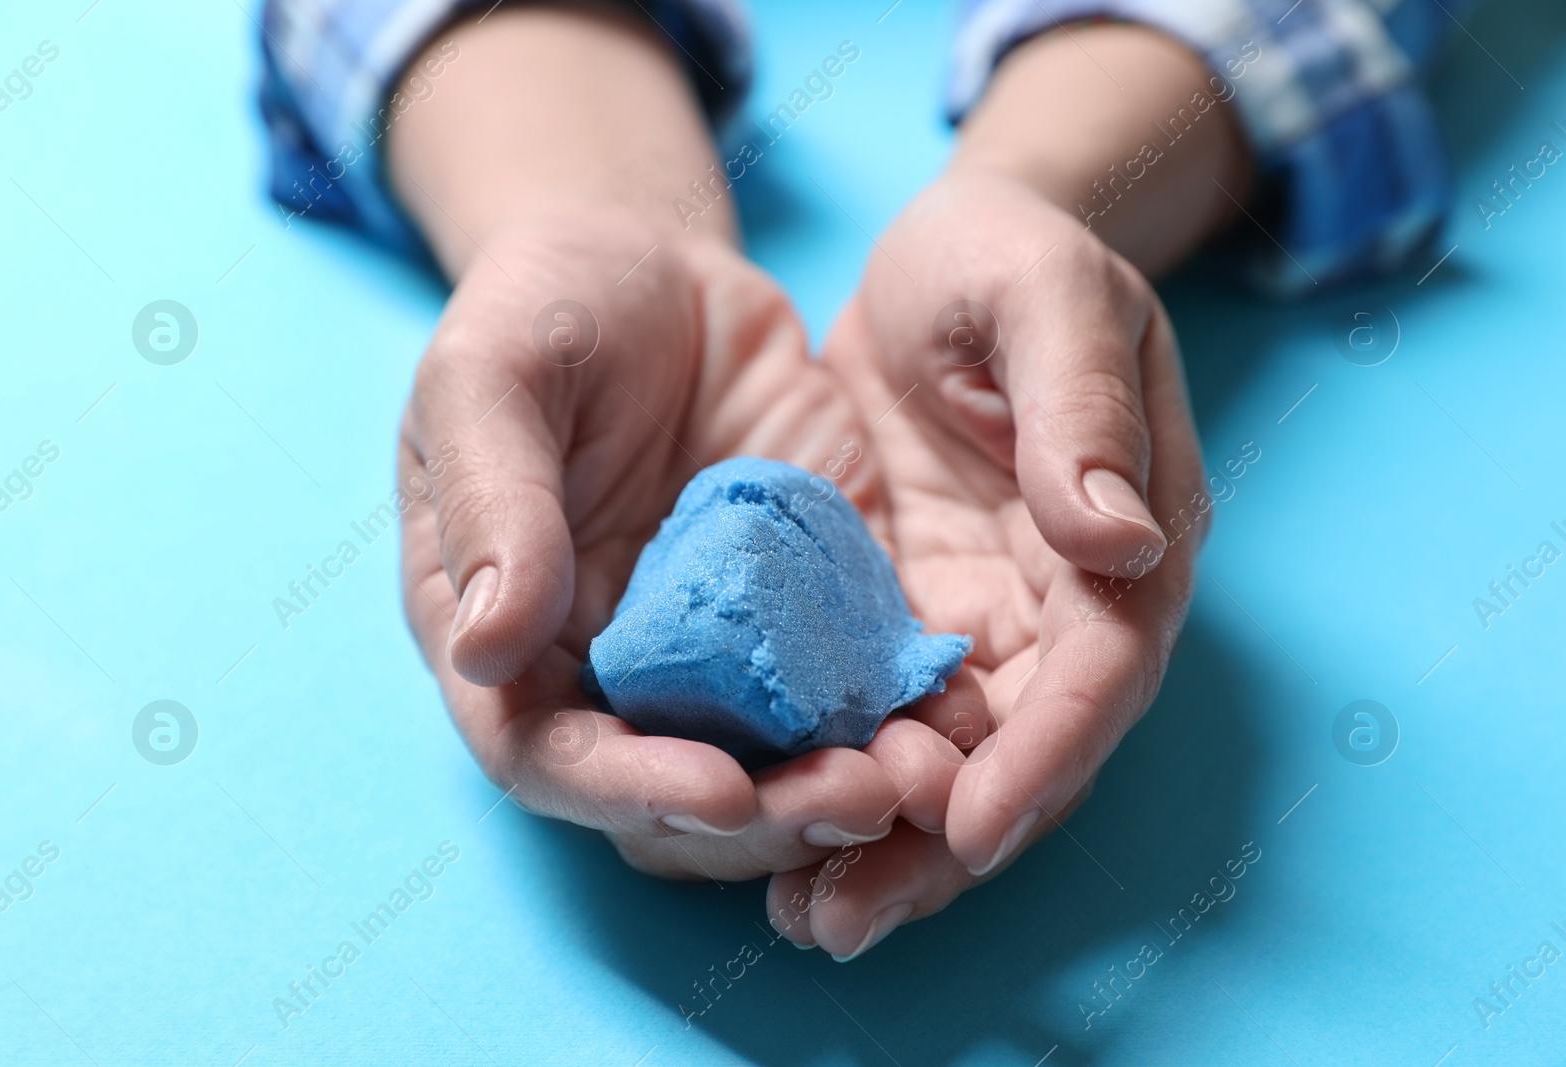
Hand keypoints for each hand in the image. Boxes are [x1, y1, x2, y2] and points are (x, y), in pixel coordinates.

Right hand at [397, 207, 969, 885]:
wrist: (654, 266)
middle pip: (672, 792)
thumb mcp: (490, 376)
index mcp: (509, 634)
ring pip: (769, 763)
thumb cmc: (542, 309)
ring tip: (916, 777)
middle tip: (860, 797)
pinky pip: (844, 688)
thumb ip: (489, 502)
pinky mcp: (802, 612)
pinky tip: (954, 717)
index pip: (547, 755)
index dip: (627, 790)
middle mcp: (610, 668)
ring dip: (836, 789)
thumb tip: (485, 649)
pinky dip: (892, 718)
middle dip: (763, 815)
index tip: (722, 794)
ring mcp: (714, 649)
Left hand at [767, 170, 1207, 957]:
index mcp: (1127, 529)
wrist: (943, 255)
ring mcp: (986, 616)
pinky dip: (845, 778)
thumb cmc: (1006, 253)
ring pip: (956, 756)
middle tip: (848, 912)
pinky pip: (886, 716)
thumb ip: (1083, 407)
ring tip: (803, 916)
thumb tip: (1122, 539)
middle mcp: (1065, 598)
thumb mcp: (1046, 292)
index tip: (968, 821)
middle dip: (951, 840)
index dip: (1047, 750)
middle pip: (1028, 746)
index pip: (1102, 663)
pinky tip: (773, 829)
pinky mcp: (910, 616)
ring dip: (891, 842)